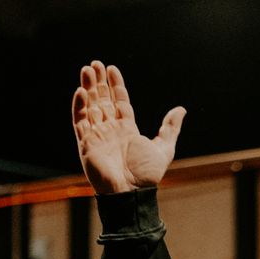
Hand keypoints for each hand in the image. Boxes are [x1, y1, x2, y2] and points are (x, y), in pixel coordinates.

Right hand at [73, 61, 185, 194]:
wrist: (131, 193)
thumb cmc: (146, 176)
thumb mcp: (164, 149)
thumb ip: (170, 129)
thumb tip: (180, 109)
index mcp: (127, 129)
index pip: (119, 102)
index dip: (115, 85)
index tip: (111, 69)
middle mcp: (111, 130)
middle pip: (102, 100)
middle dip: (98, 82)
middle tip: (95, 64)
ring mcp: (97, 136)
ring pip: (90, 107)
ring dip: (88, 88)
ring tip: (87, 70)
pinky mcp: (86, 144)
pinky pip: (80, 122)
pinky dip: (79, 106)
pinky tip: (80, 91)